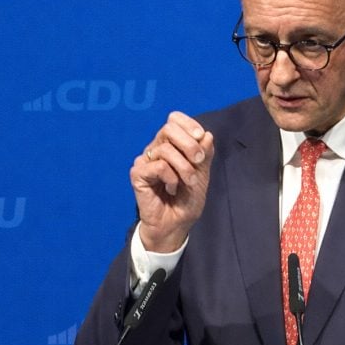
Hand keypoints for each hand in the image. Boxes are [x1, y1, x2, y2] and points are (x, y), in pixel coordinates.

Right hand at [131, 111, 214, 252]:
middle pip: (169, 128)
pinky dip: (171, 177)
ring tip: (188, 182)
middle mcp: (156, 148)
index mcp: (171, 144)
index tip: (201, 136)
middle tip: (199, 160)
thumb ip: (204, 154)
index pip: (174, 119)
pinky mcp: (138, 174)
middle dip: (189, 143)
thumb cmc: (186, 199)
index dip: (188, 123)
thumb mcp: (202, 174)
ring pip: (166, 149)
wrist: (176, 224)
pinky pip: (158, 166)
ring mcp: (145, 161)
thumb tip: (207, 135)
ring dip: (184, 166)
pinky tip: (171, 188)